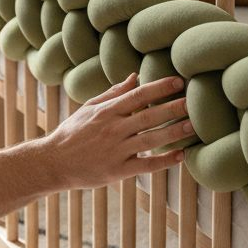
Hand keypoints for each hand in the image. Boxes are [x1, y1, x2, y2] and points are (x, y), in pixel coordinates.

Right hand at [38, 73, 192, 189]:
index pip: (138, 95)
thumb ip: (113, 93)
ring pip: (150, 140)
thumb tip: (135, 76)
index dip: (159, 88)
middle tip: (194, 102)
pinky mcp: (117, 170)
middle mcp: (113, 129)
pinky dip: (164, 161)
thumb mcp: (89, 108)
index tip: (179, 81)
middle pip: (148, 116)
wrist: (53, 162)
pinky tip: (181, 156)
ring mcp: (116, 150)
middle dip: (172, 108)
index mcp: (107, 111)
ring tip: (193, 126)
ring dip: (173, 132)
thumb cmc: (73, 132)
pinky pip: (145, 165)